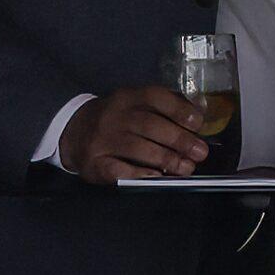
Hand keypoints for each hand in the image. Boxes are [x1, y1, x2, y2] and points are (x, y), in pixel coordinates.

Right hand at [58, 86, 209, 182]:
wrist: (74, 131)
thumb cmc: (116, 120)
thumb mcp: (136, 104)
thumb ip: (166, 107)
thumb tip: (200, 113)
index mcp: (128, 98)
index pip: (155, 98)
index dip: (179, 110)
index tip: (197, 124)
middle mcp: (114, 116)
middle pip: (149, 126)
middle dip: (179, 140)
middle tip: (200, 152)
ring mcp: (102, 140)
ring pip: (137, 149)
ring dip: (166, 159)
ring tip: (186, 168)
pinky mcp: (95, 163)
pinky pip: (119, 170)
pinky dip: (140, 174)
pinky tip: (157, 177)